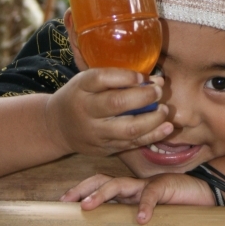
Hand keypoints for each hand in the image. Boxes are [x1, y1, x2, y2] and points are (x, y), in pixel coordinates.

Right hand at [44, 68, 172, 155]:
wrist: (57, 127)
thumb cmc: (80, 96)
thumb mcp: (87, 80)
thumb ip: (114, 77)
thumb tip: (153, 79)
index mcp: (81, 88)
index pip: (101, 78)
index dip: (125, 77)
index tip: (142, 76)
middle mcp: (86, 110)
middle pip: (116, 104)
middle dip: (143, 97)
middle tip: (158, 91)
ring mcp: (96, 133)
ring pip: (128, 129)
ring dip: (152, 119)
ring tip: (164, 110)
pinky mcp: (105, 149)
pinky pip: (132, 144)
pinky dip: (153, 136)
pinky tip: (167, 127)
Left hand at [60, 173, 215, 223]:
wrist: (203, 192)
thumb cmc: (175, 204)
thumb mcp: (149, 212)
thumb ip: (131, 214)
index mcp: (129, 190)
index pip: (100, 183)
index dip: (82, 189)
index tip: (64, 201)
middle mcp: (134, 185)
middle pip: (103, 180)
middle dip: (83, 189)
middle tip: (69, 201)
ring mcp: (147, 184)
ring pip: (119, 184)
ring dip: (101, 194)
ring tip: (88, 207)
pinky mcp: (164, 186)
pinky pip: (151, 195)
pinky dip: (145, 207)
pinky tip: (141, 219)